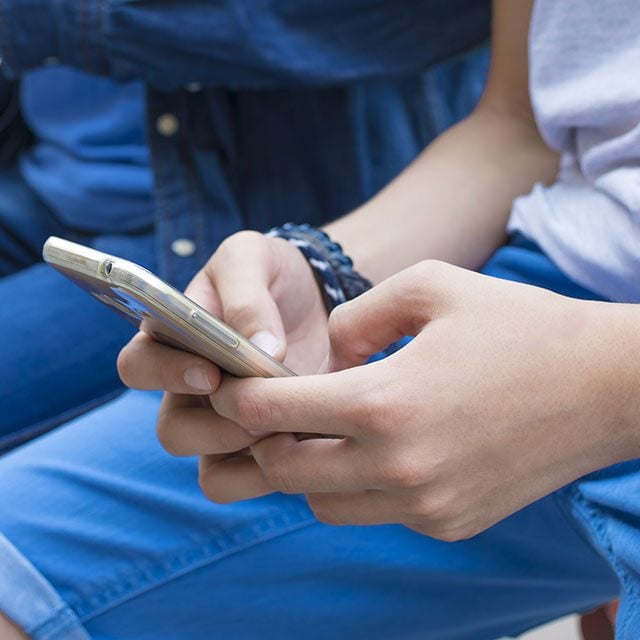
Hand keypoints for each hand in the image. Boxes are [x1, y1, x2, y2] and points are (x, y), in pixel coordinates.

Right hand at [117, 231, 328, 490]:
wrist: (315, 296)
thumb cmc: (271, 272)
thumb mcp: (252, 258)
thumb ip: (246, 293)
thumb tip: (260, 347)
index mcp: (172, 342)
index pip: (138, 367)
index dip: (166, 374)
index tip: (210, 372)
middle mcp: (191, 393)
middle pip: (173, 432)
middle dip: (215, 427)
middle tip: (259, 408)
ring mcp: (226, 426)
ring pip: (212, 473)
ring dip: (249, 455)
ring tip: (289, 427)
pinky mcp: (263, 447)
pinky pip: (250, 484)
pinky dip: (274, 474)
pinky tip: (307, 442)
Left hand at [203, 260, 637, 539]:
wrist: (605, 385)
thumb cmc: (518, 325)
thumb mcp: (428, 287)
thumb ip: (355, 318)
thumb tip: (320, 354)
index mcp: (385, 401)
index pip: (271, 415)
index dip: (237, 399)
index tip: (228, 386)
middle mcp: (399, 466)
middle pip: (284, 470)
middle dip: (261, 439)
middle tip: (264, 410)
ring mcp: (425, 505)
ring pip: (321, 502)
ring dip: (304, 468)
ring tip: (319, 429)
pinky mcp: (448, 523)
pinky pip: (372, 512)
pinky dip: (355, 486)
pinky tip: (375, 448)